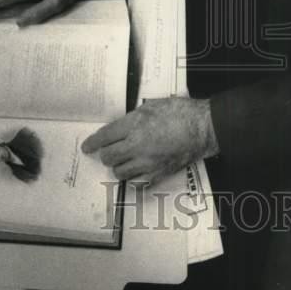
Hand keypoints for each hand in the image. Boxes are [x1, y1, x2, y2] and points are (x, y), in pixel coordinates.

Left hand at [81, 97, 217, 185]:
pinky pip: (137, 184)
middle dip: (106, 155)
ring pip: (120, 173)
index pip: (104, 137)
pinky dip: (134, 179)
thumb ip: (134, 117)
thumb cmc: (181, 112)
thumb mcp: (152, 105)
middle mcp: (137, 146)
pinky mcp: (158, 174)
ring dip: (119, 166)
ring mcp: (148, 162)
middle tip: (110, 151)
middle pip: (109, 157)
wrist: (203, 127)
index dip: (92, 143)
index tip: (87, 147)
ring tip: (125, 161)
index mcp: (134, 125)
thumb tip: (122, 127)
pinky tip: (137, 173)